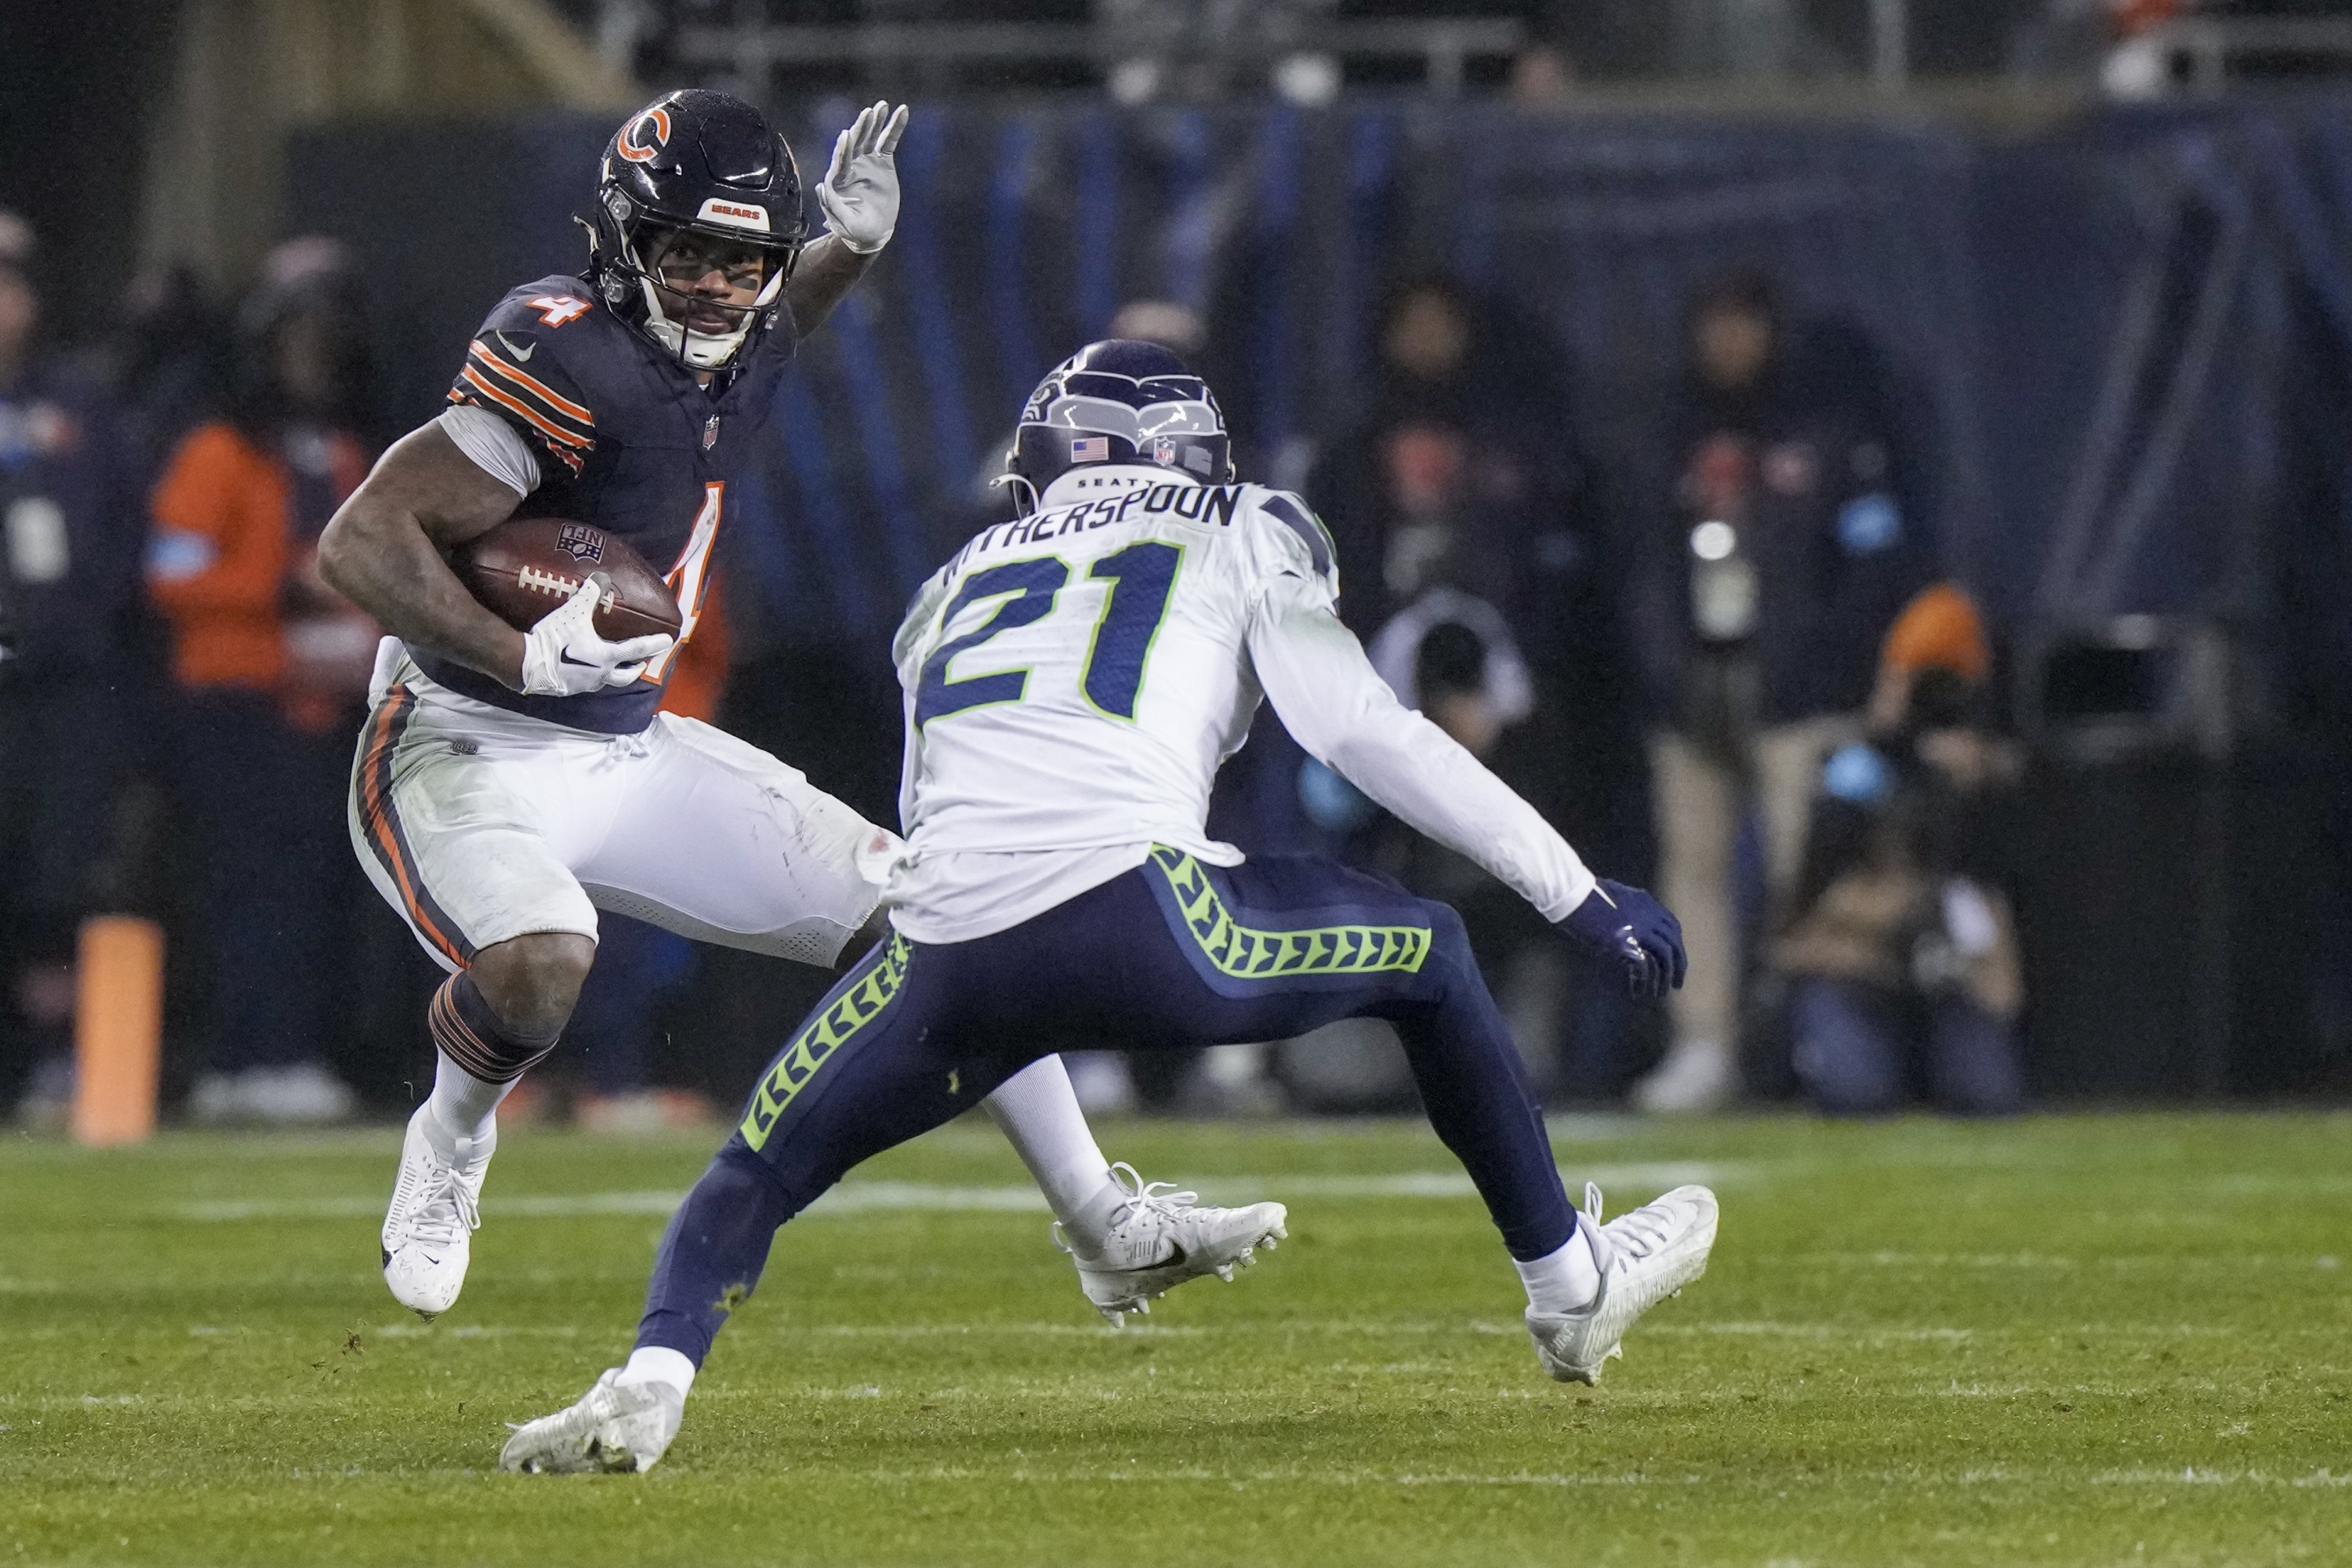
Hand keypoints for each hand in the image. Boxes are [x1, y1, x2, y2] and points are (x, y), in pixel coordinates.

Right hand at [518, 575, 673, 696]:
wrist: (525, 664)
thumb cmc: (554, 639)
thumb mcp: (574, 613)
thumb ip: (589, 594)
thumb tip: (601, 577)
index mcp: (607, 657)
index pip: (637, 650)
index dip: (653, 644)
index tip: (667, 641)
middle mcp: (600, 675)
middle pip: (625, 677)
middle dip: (635, 669)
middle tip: (642, 663)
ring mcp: (584, 685)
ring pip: (605, 682)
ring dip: (613, 674)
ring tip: (612, 666)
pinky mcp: (567, 690)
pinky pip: (585, 684)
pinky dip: (590, 677)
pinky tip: (584, 670)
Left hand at [815, 101, 909, 254]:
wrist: (873, 231)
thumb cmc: (855, 230)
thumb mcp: (843, 223)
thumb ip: (832, 206)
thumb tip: (821, 186)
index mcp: (838, 180)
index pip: (841, 162)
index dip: (844, 149)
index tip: (847, 135)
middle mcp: (851, 166)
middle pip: (855, 144)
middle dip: (861, 129)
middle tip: (868, 113)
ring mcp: (866, 161)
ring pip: (870, 138)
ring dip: (876, 122)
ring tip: (882, 106)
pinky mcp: (882, 161)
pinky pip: (889, 141)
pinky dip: (895, 126)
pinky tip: (902, 112)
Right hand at [1560, 878, 1686, 999]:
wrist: (1572, 895)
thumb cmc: (1583, 894)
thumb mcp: (1611, 895)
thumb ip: (1624, 905)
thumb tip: (1625, 919)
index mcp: (1646, 902)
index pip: (1672, 926)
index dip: (1676, 944)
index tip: (1675, 959)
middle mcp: (1648, 914)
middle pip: (1673, 942)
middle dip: (1678, 965)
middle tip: (1677, 983)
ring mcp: (1639, 928)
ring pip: (1665, 956)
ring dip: (1666, 976)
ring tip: (1661, 993)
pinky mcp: (1627, 942)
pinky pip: (1643, 966)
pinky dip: (1643, 981)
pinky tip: (1638, 992)